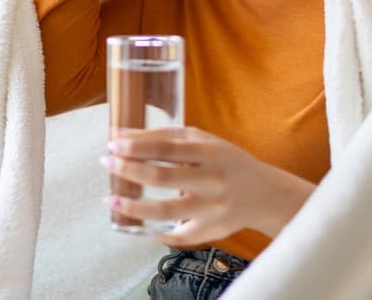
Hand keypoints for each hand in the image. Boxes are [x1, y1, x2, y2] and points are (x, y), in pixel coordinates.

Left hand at [101, 127, 315, 247]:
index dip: (136, 146)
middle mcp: (212, 179)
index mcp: (209, 151)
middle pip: (162, 177)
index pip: (166, 147)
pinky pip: (180, 235)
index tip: (111, 145)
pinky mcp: (214, 229)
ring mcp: (213, 207)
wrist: (265, 192)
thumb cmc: (225, 160)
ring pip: (166, 211)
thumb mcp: (201, 140)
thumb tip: (121, 135)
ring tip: (112, 200)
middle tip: (106, 164)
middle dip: (128, 170)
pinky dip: (158, 233)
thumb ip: (163, 137)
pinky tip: (141, 226)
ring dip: (133, 207)